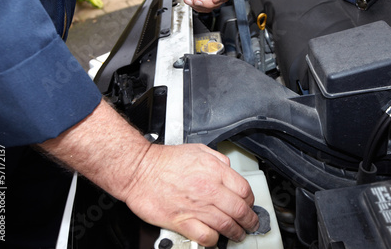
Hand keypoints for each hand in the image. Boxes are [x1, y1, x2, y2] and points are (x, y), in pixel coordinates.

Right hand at [123, 143, 259, 245]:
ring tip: (238, 235)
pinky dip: (213, 240)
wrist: (139, 170)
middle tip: (251, 224)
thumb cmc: (163, 160)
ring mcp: (196, 207)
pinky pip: (205, 236)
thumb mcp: (197, 150)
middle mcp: (209, 189)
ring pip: (226, 225)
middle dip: (249, 220)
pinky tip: (215, 239)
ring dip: (236, 233)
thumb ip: (217, 159)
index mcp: (214, 171)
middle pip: (240, 210)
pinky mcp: (182, 221)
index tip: (249, 204)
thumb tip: (228, 168)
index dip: (250, 200)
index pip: (244, 190)